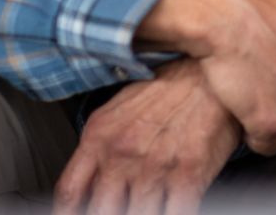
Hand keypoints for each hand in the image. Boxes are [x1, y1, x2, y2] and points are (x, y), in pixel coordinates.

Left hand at [52, 58, 239, 214]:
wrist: (205, 73)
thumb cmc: (163, 91)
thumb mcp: (116, 112)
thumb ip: (96, 150)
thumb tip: (86, 186)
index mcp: (99, 138)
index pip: (69, 192)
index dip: (70, 213)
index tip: (77, 214)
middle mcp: (122, 154)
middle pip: (101, 212)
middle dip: (110, 212)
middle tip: (120, 206)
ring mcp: (154, 167)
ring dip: (141, 212)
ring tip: (149, 203)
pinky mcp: (188, 175)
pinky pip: (173, 214)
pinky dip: (171, 214)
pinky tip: (170, 208)